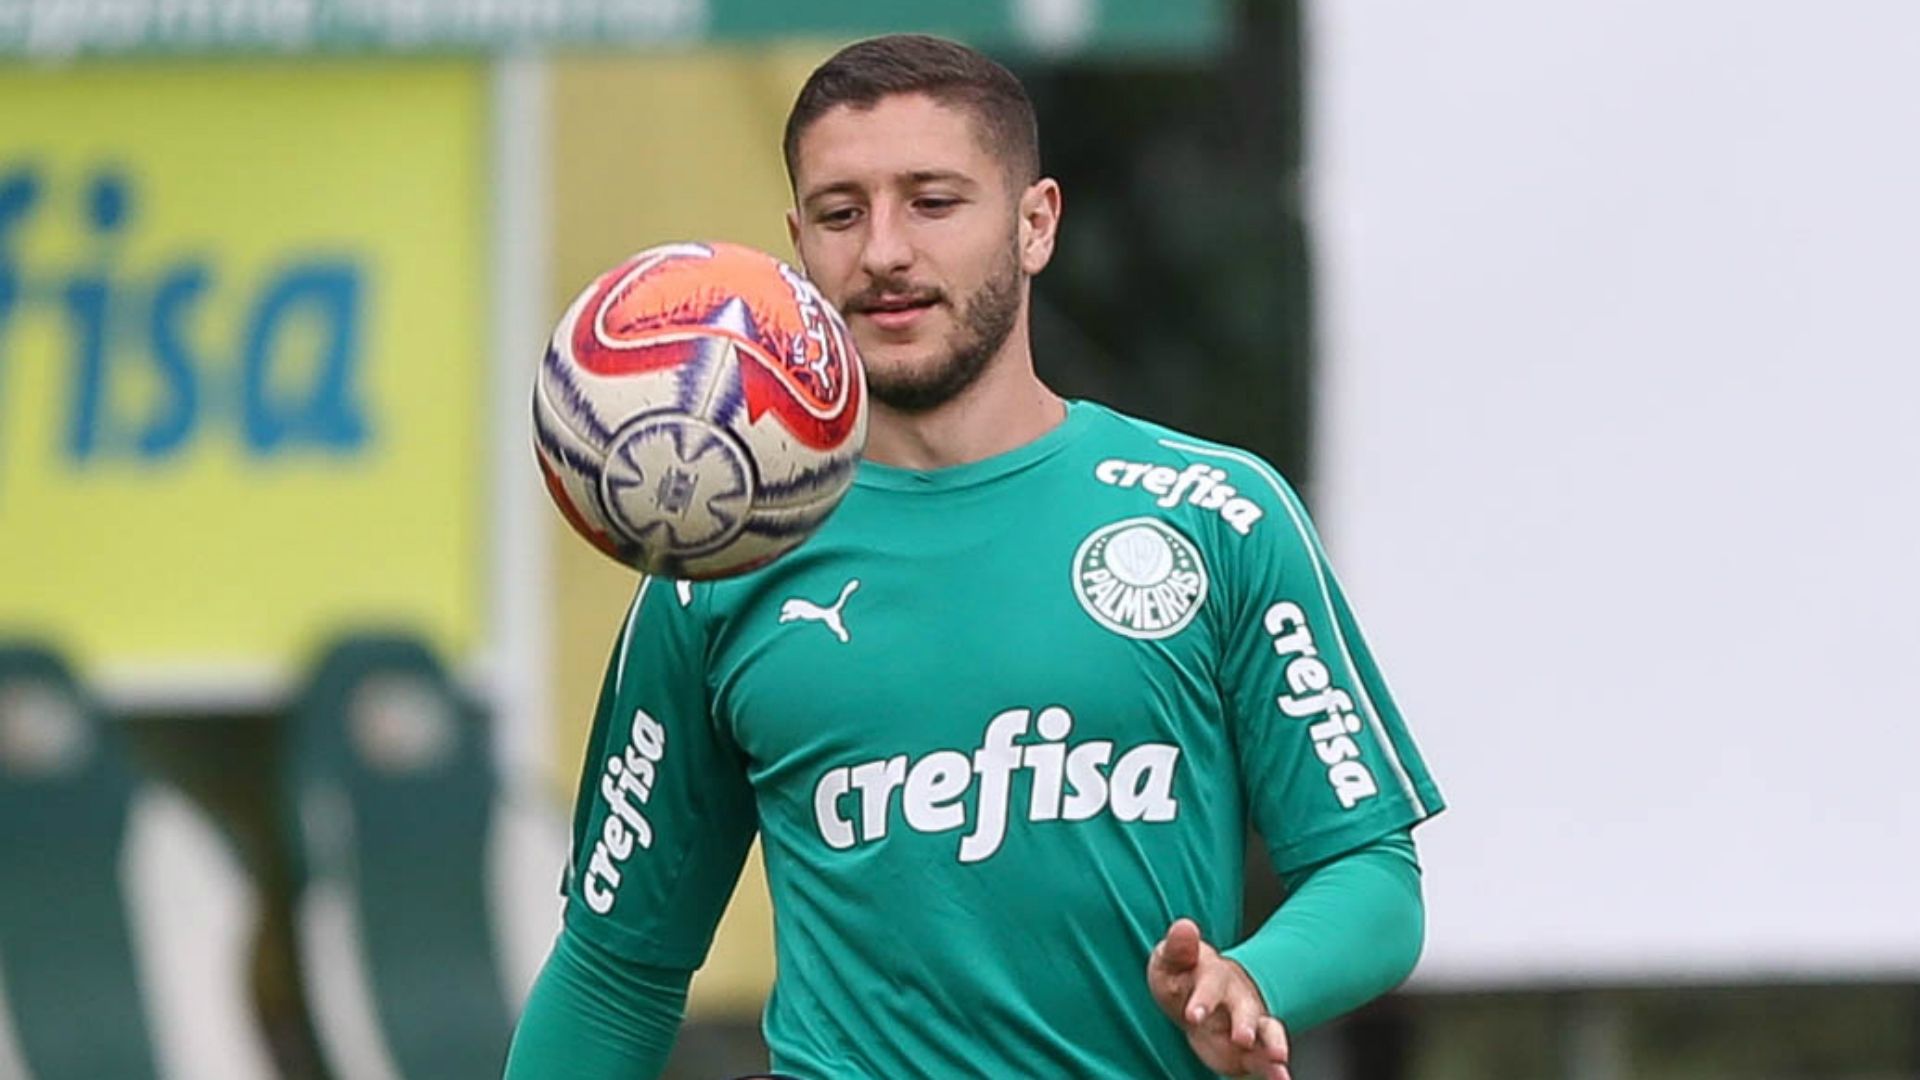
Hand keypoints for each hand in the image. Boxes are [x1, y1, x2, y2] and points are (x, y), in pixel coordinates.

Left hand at [1146, 918, 1290, 1079]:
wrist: (1198, 994)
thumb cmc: (1183, 975)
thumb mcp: (1171, 960)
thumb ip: (1178, 948)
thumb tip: (1184, 926)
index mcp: (1214, 976)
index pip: (1210, 985)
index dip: (1203, 999)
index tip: (1192, 1015)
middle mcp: (1238, 999)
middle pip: (1246, 1009)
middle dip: (1245, 1023)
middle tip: (1243, 1038)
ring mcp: (1249, 1024)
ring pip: (1267, 1032)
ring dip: (1273, 1044)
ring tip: (1279, 1058)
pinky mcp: (1252, 1050)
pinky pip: (1266, 1060)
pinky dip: (1276, 1071)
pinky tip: (1283, 1079)